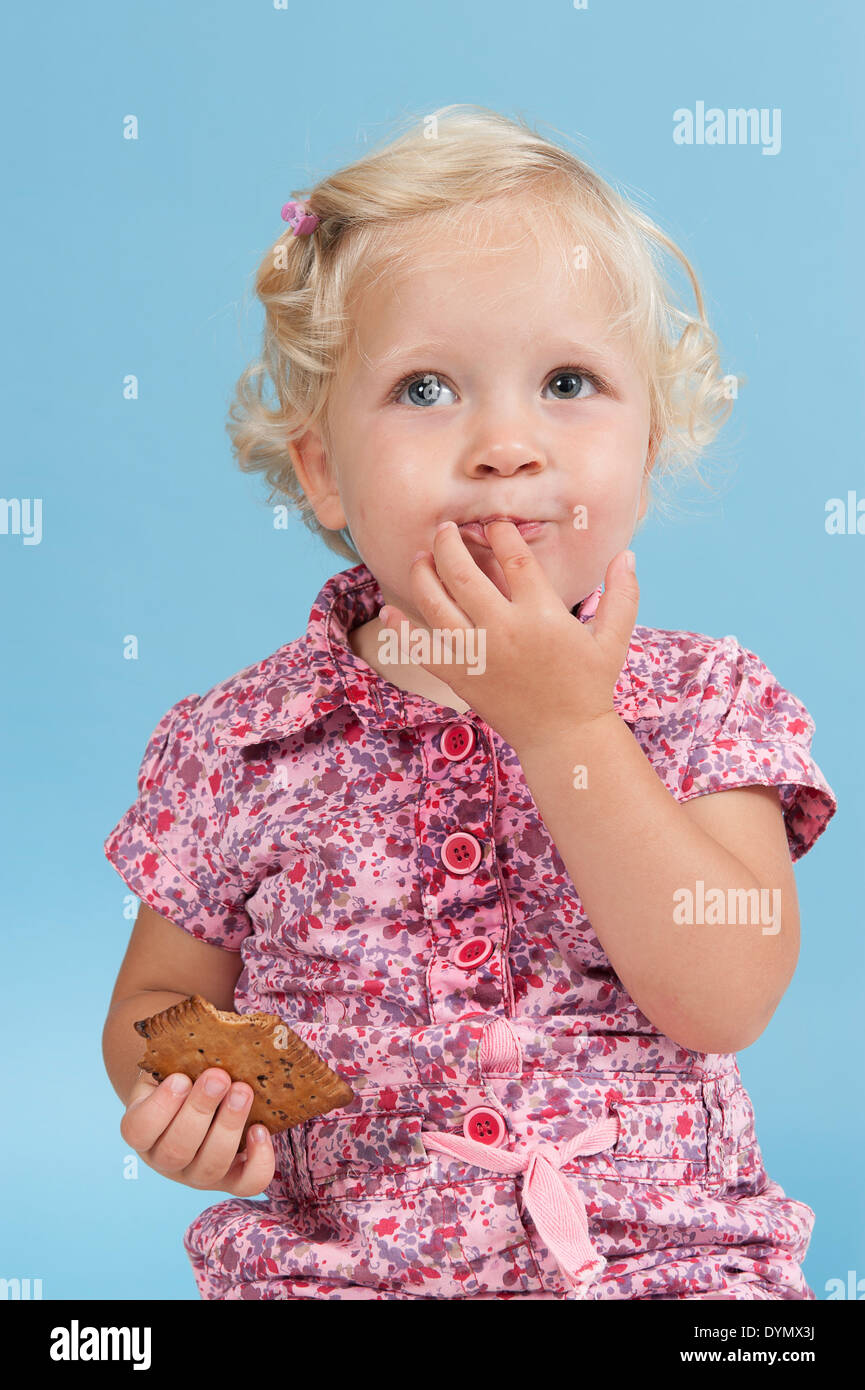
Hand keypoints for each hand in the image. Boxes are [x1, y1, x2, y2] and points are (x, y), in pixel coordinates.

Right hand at [120, 1067, 274, 1195]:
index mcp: (142, 1129)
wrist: (198, 1094)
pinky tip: (261, 1130)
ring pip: (210, 1167)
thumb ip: (179, 1052)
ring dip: (229, 1127)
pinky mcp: (230, 1180)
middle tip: (219, 1076)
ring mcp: (197, 1175)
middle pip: (176, 1150)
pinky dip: (258, 1160)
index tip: (180, 1078)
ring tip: (243, 1091)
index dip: (160, 1108)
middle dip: (200, 1111)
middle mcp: (165, 1159)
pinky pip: (246, 1184)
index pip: (138, 1130)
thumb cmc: (183, 1073)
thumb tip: (213, 1031)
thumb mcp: (171, 1062)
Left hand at [378, 520, 638, 750]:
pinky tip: (389, 611)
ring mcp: (477, 655)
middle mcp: (504, 630)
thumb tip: (625, 554)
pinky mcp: (460, 678)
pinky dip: (401, 630)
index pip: (514, 557)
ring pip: (435, 604)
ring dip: (422, 575)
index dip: (500, 532)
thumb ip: (622, 594)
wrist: (563, 738)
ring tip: (421, 558)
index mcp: (541, 615)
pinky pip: (421, 649)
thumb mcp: (612, 639)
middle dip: (448, 543)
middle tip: (444, 530)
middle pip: (463, 572)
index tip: (494, 523)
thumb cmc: (588, 686)